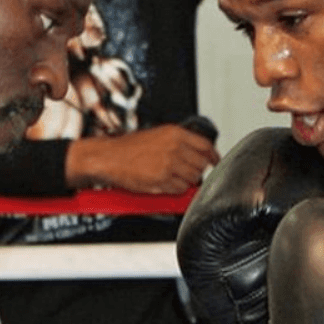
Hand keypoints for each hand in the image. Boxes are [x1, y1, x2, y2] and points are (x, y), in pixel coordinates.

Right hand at [66, 124, 219, 193]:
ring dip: (186, 181)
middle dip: (197, 171)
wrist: (108, 157)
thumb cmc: (128, 148)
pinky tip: (165, 183)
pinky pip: (181, 189)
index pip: (206, 145)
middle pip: (201, 164)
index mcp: (175, 133)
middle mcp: (175, 147)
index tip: (215, 161)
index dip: (213, 156)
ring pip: (193, 178)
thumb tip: (197, 152)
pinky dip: (176, 190)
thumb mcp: (158, 135)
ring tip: (172, 178)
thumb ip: (179, 142)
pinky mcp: (162, 180)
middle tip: (187, 172)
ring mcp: (169, 164)